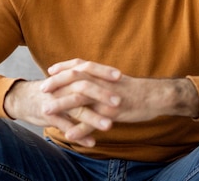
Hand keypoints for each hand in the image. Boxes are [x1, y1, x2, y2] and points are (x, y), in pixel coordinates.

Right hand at [3, 59, 121, 146]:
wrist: (21, 98)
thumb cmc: (49, 90)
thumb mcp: (64, 80)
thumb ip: (81, 78)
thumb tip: (104, 79)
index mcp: (68, 76)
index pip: (87, 69)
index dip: (103, 71)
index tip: (121, 76)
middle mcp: (62, 86)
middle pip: (83, 86)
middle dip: (102, 94)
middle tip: (119, 101)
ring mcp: (54, 100)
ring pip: (76, 108)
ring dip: (93, 118)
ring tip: (109, 126)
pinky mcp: (48, 114)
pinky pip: (64, 125)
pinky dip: (78, 134)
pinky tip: (91, 142)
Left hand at [4, 59, 198, 146]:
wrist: (156, 97)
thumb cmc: (135, 89)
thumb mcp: (116, 80)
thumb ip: (102, 78)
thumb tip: (89, 77)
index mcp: (103, 74)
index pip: (79, 65)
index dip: (63, 67)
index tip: (50, 70)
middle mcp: (103, 82)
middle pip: (75, 78)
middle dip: (57, 83)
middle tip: (43, 88)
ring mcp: (106, 97)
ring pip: (80, 99)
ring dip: (61, 105)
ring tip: (46, 111)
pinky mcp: (112, 113)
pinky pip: (93, 122)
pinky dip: (79, 128)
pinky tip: (68, 134)